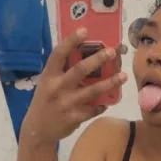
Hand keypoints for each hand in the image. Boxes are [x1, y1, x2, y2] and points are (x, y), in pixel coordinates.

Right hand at [20, 28, 126, 145]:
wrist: (38, 130)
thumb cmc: (45, 101)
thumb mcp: (47, 83)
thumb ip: (61, 71)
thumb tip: (84, 54)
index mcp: (49, 75)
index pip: (59, 54)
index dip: (71, 41)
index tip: (84, 30)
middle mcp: (57, 87)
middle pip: (79, 70)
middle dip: (97, 60)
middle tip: (111, 52)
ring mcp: (66, 103)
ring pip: (92, 91)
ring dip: (109, 83)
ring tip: (123, 76)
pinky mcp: (74, 117)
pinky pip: (94, 109)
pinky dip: (102, 105)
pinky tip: (109, 101)